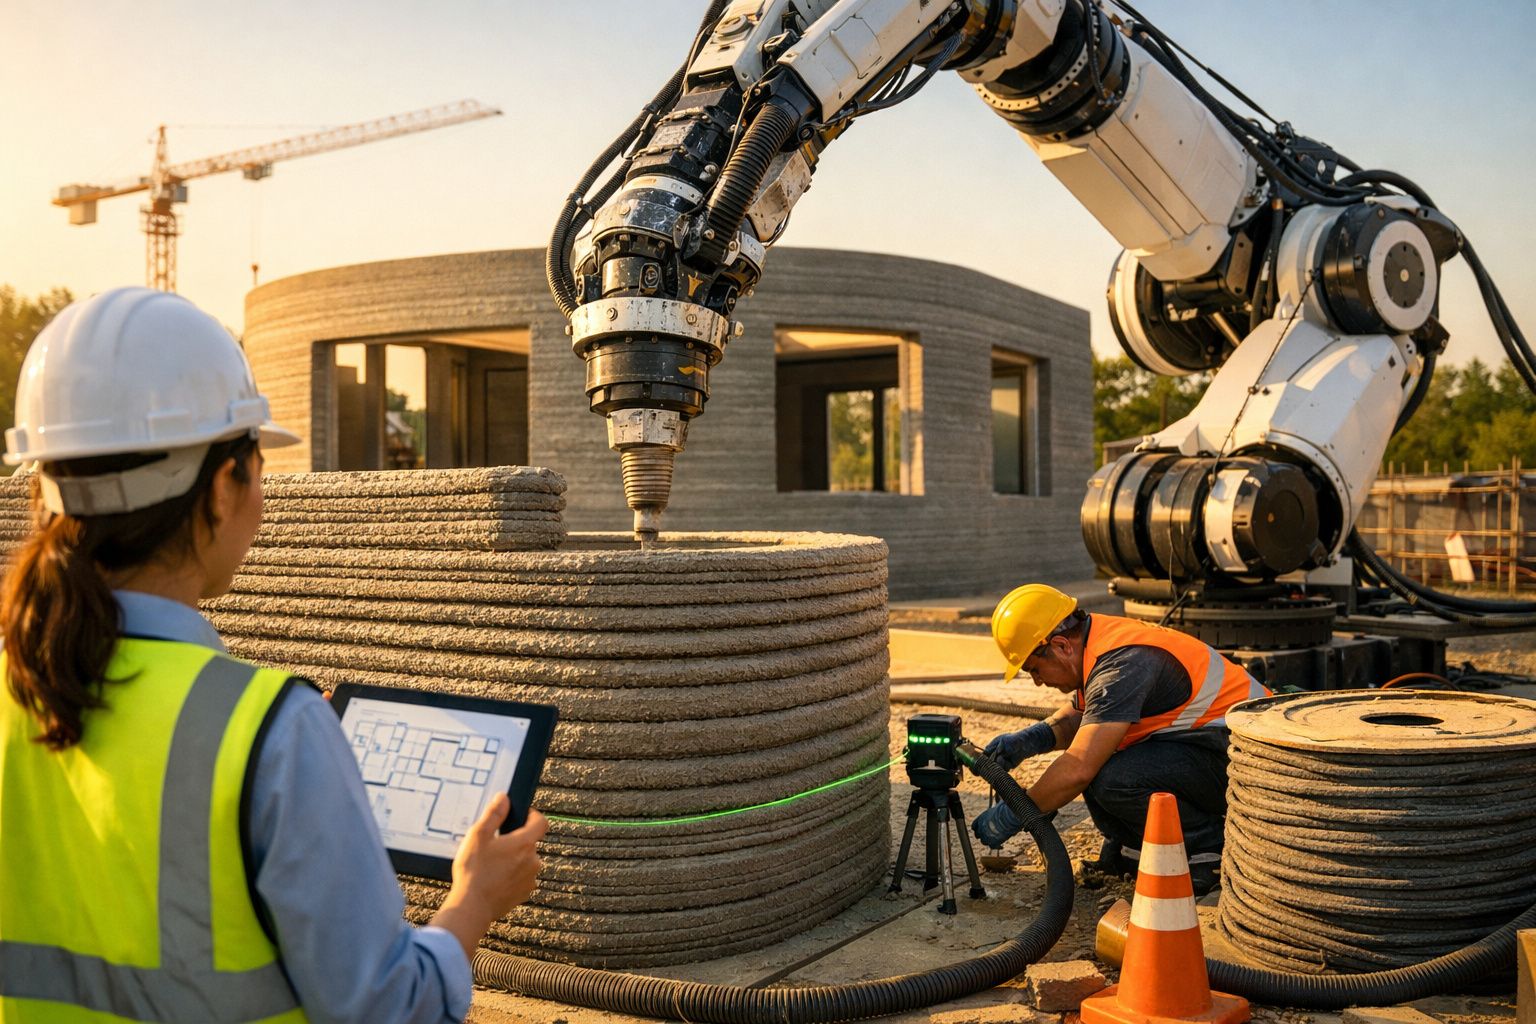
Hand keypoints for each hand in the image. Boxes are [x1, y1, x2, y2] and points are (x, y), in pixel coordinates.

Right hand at [432, 795, 548, 961]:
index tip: (521, 816)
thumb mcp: (478, 836)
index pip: (541, 822)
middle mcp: (533, 861)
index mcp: (525, 843)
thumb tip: (504, 798)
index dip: (532, 816)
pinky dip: (511, 876)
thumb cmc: (474, 870)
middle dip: (515, 841)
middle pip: (530, 843)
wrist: (472, 907)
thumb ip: (494, 814)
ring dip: (514, 860)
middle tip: (494, 845)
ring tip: (491, 865)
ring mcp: (530, 879)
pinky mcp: (524, 893)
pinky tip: (494, 879)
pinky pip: (521, 878)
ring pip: (525, 861)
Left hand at [972, 800, 1023, 848]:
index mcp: (981, 818)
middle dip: (983, 835)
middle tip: (990, 835)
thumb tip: (1003, 800)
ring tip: (995, 839)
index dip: (978, 828)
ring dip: (989, 841)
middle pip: (978, 835)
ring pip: (984, 841)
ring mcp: (986, 835)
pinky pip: (992, 846)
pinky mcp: (993, 841)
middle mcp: (981, 827)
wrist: (1007, 817)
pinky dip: (996, 846)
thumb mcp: (998, 805)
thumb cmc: (1004, 809)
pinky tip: (1001, 845)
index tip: (982, 828)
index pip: (974, 826)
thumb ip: (997, 805)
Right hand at [983, 721, 1055, 769]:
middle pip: (988, 763)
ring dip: (999, 765)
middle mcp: (995, 754)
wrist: (1028, 744)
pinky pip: (1003, 769)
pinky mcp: (1008, 765)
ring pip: (996, 768)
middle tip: (996, 760)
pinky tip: (1009, 763)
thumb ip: (994, 748)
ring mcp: (1002, 760)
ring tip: (1004, 759)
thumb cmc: (1015, 739)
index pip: (982, 756)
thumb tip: (986, 754)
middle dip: (991, 763)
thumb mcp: (1003, 741)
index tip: (978, 766)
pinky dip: (1005, 767)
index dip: (979, 761)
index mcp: (992, 747)